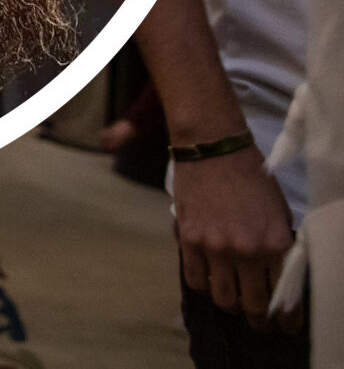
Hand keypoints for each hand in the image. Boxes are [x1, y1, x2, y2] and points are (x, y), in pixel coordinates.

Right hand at [173, 146, 302, 332]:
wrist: (213, 149)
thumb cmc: (252, 178)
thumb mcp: (279, 213)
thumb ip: (278, 245)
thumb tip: (276, 274)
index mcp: (276, 244)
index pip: (284, 295)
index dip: (285, 318)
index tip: (284, 326)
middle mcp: (246, 252)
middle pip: (252, 304)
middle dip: (259, 321)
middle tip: (260, 324)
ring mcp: (215, 248)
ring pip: (222, 298)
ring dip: (230, 306)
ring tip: (232, 303)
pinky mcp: (189, 240)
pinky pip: (194, 278)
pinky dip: (203, 286)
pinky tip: (208, 281)